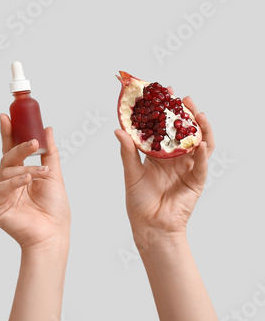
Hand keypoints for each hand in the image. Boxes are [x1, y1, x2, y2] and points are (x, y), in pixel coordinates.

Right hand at [0, 116, 69, 250]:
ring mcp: (0, 195)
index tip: (6, 116)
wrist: (53, 235)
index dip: (8, 133)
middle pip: (7, 159)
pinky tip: (27, 180)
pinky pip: (2, 188)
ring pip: (6, 172)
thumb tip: (47, 129)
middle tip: (31, 141)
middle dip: (18, 148)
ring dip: (25, 170)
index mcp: (20, 175)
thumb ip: (49, 153)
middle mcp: (8, 183)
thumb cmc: (54, 211)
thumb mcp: (54, 176)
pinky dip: (15, 182)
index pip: (11, 150)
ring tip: (41, 173)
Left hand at [114, 95, 212, 245]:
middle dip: (186, 115)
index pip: (164, 130)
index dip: (165, 113)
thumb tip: (118, 130)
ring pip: (198, 145)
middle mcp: (175, 159)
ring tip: (197, 113)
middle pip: (184, 133)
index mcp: (159, 155)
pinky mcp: (196, 182)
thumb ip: (128, 152)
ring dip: (200, 129)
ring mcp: (188, 169)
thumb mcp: (131, 172)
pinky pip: (201, 166)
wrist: (149, 226)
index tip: (162, 94)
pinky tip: (200, 142)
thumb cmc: (139, 201)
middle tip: (183, 98)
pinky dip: (201, 153)